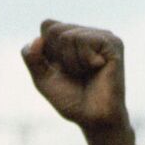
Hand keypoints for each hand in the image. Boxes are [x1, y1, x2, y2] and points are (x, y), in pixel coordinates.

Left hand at [22, 20, 137, 144]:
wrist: (94, 119)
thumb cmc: (72, 100)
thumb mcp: (43, 78)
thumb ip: (32, 58)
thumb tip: (38, 39)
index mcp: (73, 37)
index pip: (47, 25)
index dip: (47, 51)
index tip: (61, 69)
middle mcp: (88, 33)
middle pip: (54, 29)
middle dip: (58, 57)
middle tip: (76, 74)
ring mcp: (102, 36)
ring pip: (68, 35)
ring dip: (71, 62)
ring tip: (86, 73)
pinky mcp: (112, 43)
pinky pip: (83, 40)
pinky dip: (82, 60)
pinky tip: (97, 68)